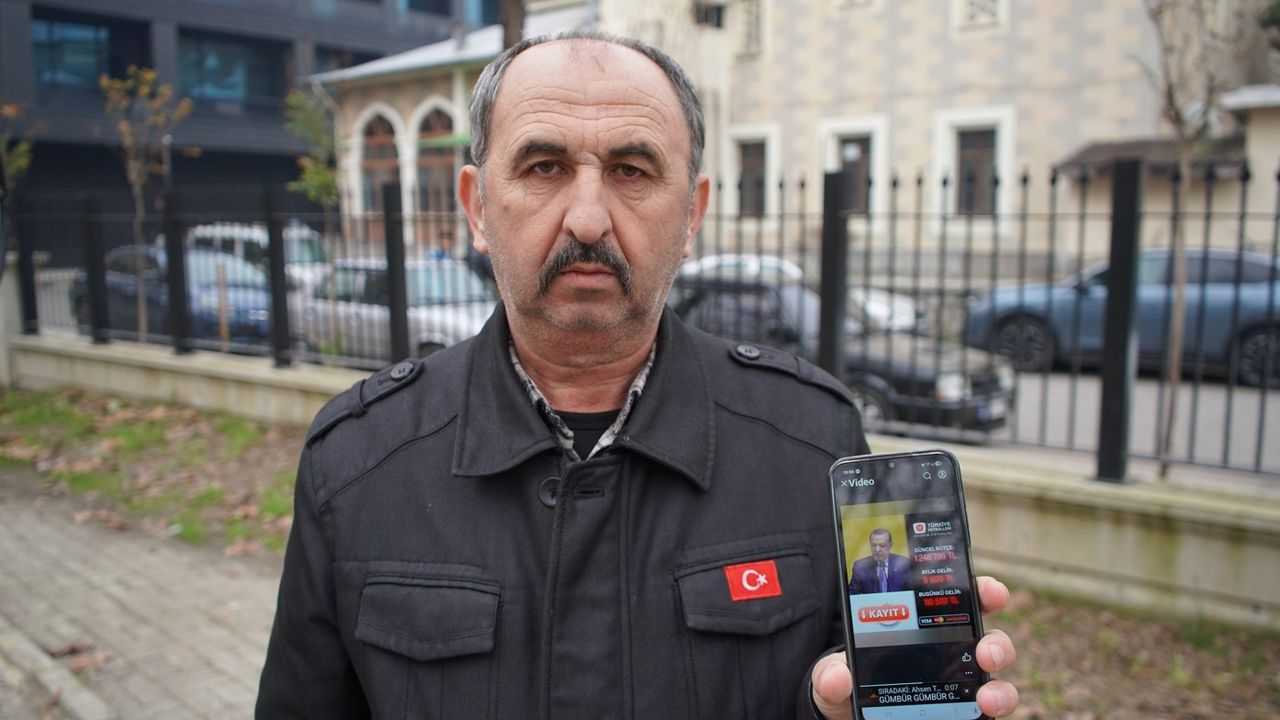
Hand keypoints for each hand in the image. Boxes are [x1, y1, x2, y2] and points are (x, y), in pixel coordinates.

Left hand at [811, 576, 1018, 718]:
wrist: (851, 716)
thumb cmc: (848, 684)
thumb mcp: (832, 675)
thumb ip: (830, 675)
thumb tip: (837, 678)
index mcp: (922, 626)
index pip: (959, 599)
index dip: (981, 590)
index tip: (992, 592)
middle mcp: (949, 653)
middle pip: (988, 640)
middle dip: (996, 642)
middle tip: (985, 652)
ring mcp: (960, 685)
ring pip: (996, 681)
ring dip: (1000, 686)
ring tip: (986, 697)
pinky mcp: (963, 711)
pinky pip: (989, 710)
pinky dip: (995, 709)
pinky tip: (984, 712)